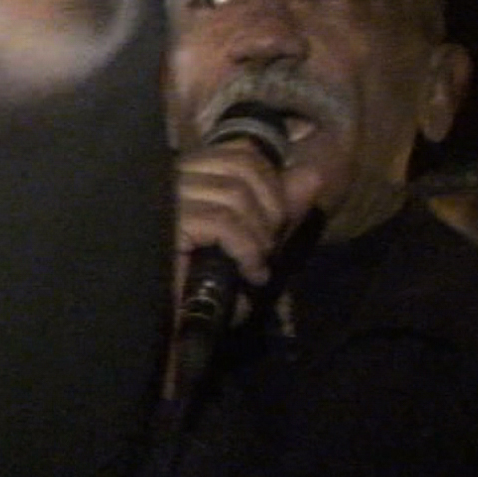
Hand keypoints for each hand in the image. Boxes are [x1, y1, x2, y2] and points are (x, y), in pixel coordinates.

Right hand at [173, 140, 323, 324]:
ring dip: (259, 235)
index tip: (273, 221)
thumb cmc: (206, 283)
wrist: (169, 325)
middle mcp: (172, 177)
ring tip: (255, 265)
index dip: (269, 182)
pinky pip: (222, 223)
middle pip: (243, 167)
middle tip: (267, 247)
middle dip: (271, 208)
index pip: (240, 152)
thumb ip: (282, 205)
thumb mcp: (255, 240)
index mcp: (189, 174)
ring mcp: (165, 198)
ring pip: (235, 195)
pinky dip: (247, 250)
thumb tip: (312, 173)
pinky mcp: (165, 224)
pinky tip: (249, 273)